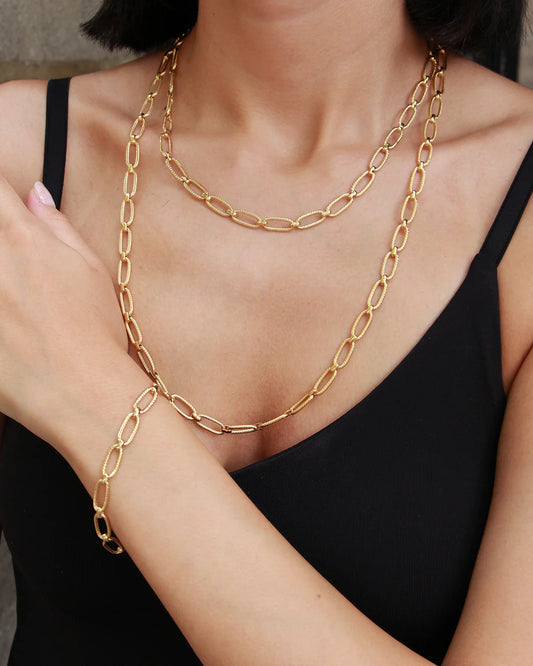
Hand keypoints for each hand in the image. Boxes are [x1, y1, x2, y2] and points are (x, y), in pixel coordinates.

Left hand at [0, 177, 129, 445]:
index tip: (4, 206)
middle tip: (21, 274)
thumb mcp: (91, 271)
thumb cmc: (94, 334)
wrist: (81, 392)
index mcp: (21, 239)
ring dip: (1, 278)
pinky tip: (10, 320)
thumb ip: (56, 226)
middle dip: (0, 241)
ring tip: (18, 301)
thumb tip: (34, 195)